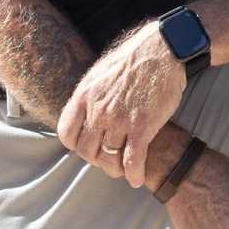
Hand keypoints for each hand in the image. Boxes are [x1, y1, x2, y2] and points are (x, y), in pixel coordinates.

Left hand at [58, 21, 188, 186]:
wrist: (162, 50)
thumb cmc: (133, 59)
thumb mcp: (100, 72)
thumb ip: (90, 95)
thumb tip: (84, 111)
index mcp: (84, 96)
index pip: (66, 134)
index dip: (75, 145)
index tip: (87, 146)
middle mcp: (98, 111)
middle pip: (86, 151)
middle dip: (96, 160)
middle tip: (107, 159)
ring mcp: (119, 120)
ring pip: (108, 160)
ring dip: (114, 170)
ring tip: (122, 170)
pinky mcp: (143, 127)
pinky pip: (132, 160)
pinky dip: (133, 174)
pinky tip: (136, 178)